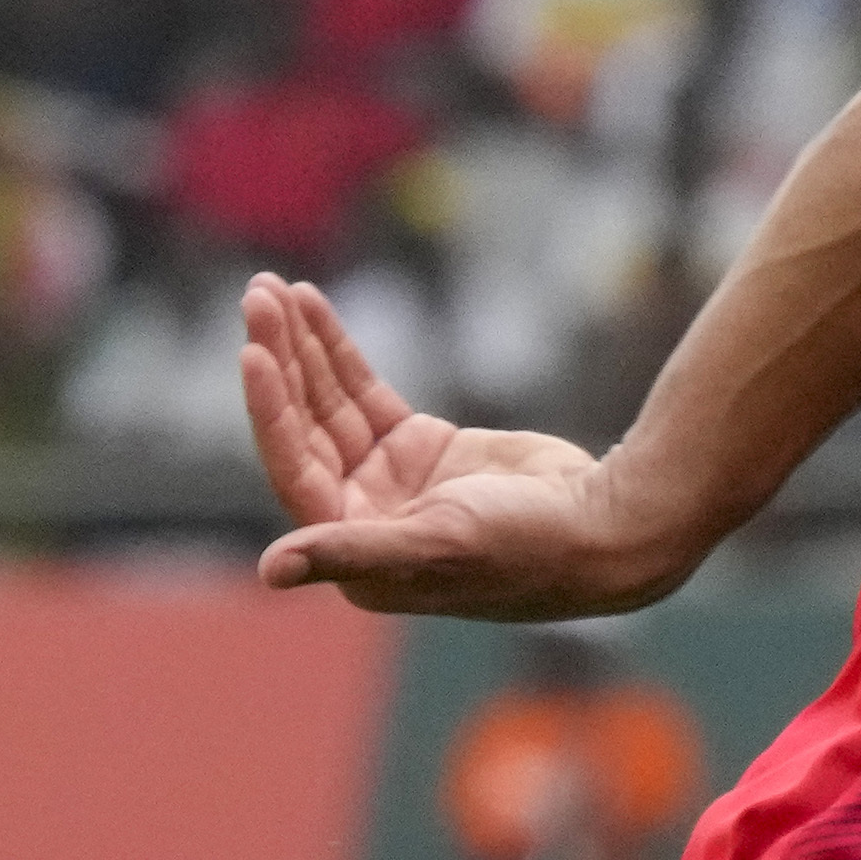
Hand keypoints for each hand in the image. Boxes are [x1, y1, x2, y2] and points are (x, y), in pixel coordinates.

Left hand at [240, 276, 698, 619]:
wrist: (605, 529)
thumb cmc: (526, 550)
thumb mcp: (437, 544)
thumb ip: (350, 551)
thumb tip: (271, 570)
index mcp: (351, 545)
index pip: (295, 463)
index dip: (272, 408)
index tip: (255, 350)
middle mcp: (358, 512)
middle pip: (304, 422)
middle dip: (280, 358)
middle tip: (258, 296)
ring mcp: (388, 476)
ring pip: (328, 400)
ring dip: (300, 346)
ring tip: (273, 289)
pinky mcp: (420, 445)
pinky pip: (364, 391)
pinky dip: (338, 351)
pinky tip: (314, 310)